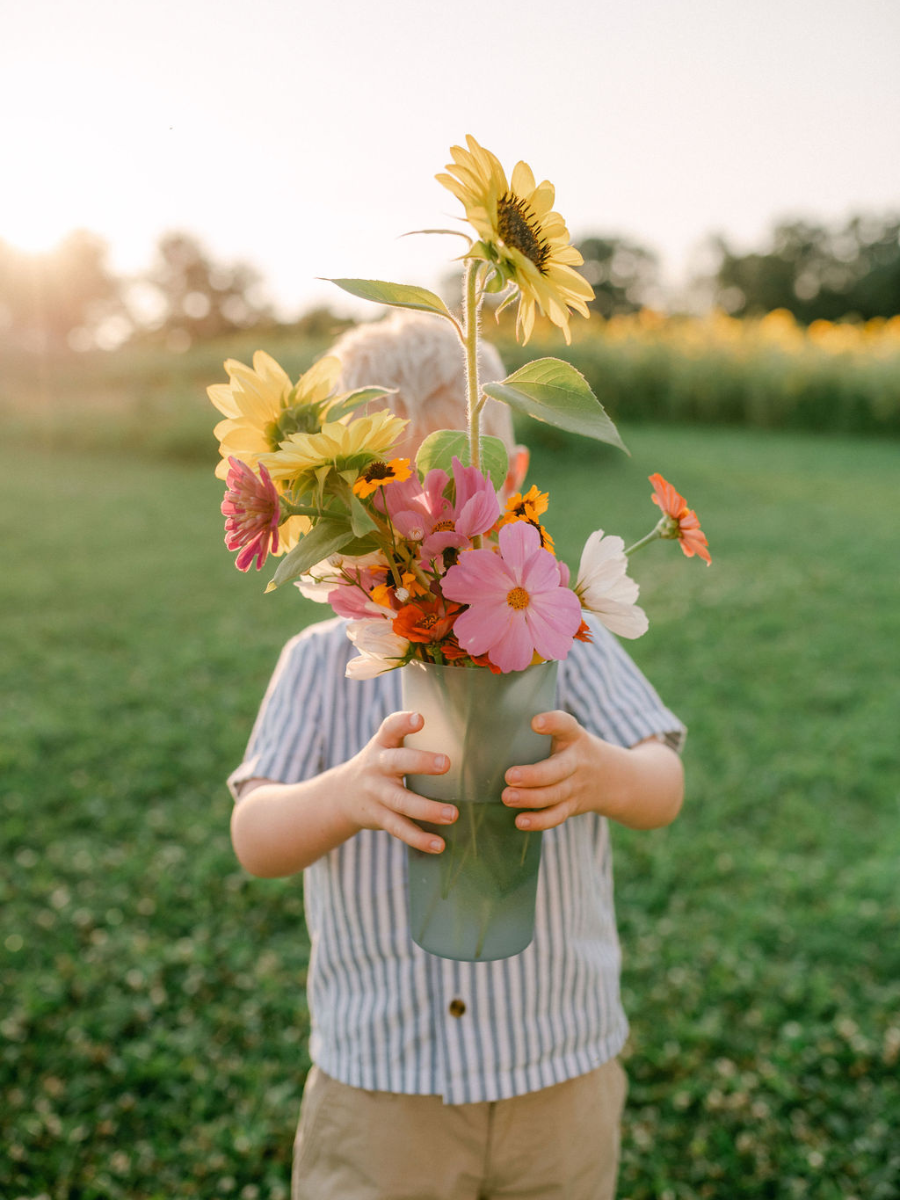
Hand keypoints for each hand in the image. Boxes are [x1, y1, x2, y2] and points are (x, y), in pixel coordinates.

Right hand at [341, 711, 456, 853]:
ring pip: (401, 802)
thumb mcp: (386, 746)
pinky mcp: (380, 818)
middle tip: (447, 763)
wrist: (341, 796)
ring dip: (427, 809)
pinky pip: (400, 829)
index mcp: (382, 745)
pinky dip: (419, 839)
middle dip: (420, 763)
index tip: (420, 718)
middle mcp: (377, 767)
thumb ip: (410, 738)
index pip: (390, 728)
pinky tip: (439, 845)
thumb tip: (462, 729)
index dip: (403, 723)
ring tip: (453, 814)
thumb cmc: (379, 765)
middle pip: (396, 763)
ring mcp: (377, 794)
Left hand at [502, 710, 612, 830]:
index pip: (566, 725)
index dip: (553, 723)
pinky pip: (557, 815)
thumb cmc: (571, 749)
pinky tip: (520, 821)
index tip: (536, 723)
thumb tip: (491, 731)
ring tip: (507, 797)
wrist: (611, 777)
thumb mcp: (566, 734)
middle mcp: (577, 761)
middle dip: (534, 775)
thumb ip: (541, 732)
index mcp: (573, 736)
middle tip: (510, 776)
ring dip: (530, 798)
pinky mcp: (572, 805)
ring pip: (554, 794)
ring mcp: (576, 786)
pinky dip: (539, 821)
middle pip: (558, 769)